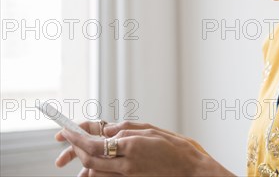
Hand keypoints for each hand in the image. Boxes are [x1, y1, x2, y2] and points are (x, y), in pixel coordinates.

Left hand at [56, 121, 232, 175]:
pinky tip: (96, 166)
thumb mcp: (151, 130)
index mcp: (132, 145)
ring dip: (84, 162)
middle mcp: (127, 163)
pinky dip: (96, 173)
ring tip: (81, 152)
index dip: (75, 137)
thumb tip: (106, 129)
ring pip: (94, 172)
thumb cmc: (176, 148)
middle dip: (75, 149)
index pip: (94, 142)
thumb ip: (126, 129)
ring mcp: (128, 176)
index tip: (65, 131)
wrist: (191, 172)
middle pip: (89, 159)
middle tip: (69, 140)